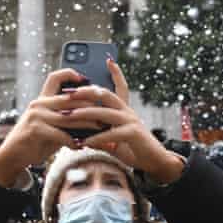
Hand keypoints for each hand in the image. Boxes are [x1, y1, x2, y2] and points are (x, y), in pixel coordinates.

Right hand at [0, 68, 103, 186]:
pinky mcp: (35, 129)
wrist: (13, 155)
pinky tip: (81, 145)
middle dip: (89, 105)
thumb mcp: (52, 127)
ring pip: (68, 117)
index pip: (55, 78)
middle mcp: (39, 103)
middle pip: (70, 98)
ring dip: (87, 124)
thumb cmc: (36, 141)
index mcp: (43, 99)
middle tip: (106, 113)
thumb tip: (95, 121)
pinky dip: (73, 141)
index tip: (86, 78)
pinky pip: (60, 134)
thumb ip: (68, 121)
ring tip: (100, 130)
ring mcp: (36, 115)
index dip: (71, 74)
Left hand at [66, 61, 184, 183]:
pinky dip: (96, 138)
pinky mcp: (133, 133)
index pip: (121, 86)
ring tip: (69, 115)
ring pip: (105, 112)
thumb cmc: (135, 150)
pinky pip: (111, 133)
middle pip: (106, 95)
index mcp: (125, 110)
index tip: (108, 60)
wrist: (155, 162)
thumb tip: (81, 138)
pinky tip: (84, 142)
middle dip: (86, 91)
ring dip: (85, 113)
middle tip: (67, 92)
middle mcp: (128, 111)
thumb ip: (100, 137)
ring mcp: (131, 121)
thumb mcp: (114, 142)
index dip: (116, 72)